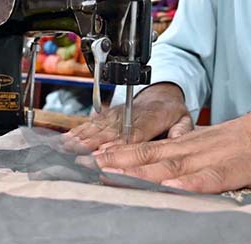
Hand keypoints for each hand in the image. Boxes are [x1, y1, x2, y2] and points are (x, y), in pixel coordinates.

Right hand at [63, 83, 191, 151]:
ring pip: (98, 126)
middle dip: (94, 145)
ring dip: (81, 138)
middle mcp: (130, 114)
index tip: (106, 152)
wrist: (160, 93)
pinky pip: (91, 123)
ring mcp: (117, 114)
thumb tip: (179, 142)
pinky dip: (77, 131)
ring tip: (67, 148)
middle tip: (80, 157)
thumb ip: (182, 131)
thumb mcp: (184, 119)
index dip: (119, 143)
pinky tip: (66, 140)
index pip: (134, 132)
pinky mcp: (107, 115)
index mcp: (152, 116)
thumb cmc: (171, 112)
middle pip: (111, 131)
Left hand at [93, 93, 250, 193]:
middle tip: (92, 165)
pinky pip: (214, 176)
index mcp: (195, 143)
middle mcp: (201, 146)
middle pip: (155, 154)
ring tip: (117, 173)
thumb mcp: (220, 148)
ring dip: (144, 170)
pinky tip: (173, 188)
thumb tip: (166, 176)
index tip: (95, 158)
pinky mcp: (242, 167)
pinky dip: (192, 182)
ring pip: (176, 164)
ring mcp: (219, 155)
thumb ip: (194, 160)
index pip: (152, 147)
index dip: (122, 153)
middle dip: (122, 161)